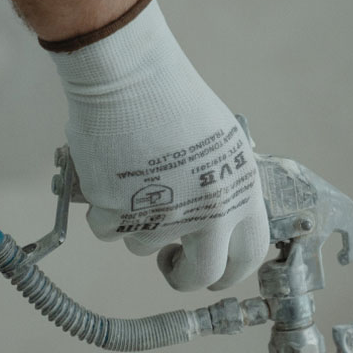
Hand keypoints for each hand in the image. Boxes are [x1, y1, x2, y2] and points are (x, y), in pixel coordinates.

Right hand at [48, 0, 268, 290]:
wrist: (128, 76)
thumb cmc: (172, 97)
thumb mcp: (221, 142)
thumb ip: (222, 186)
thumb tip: (213, 222)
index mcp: (239, 193)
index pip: (249, 255)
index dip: (229, 270)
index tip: (211, 271)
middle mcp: (207, 213)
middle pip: (201, 275)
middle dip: (181, 276)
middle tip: (169, 263)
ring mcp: (162, 215)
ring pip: (143, 245)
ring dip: (136, 222)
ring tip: (133, 179)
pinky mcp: (117, 212)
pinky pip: (107, 230)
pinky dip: (103, 209)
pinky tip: (109, 175)